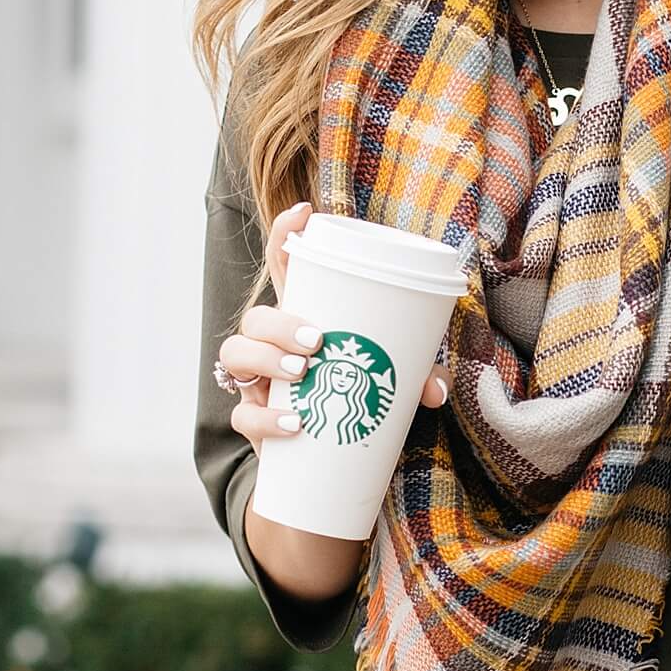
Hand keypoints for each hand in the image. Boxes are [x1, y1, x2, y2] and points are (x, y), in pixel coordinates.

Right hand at [217, 201, 449, 457]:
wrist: (334, 459)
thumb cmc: (360, 401)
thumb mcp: (393, 383)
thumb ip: (417, 380)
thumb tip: (435, 389)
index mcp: (304, 318)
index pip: (284, 268)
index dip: (286, 235)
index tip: (305, 211)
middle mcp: (271, 345)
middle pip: (255, 315)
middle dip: (280, 322)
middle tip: (317, 341)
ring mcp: (257, 381)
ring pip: (235, 353)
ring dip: (265, 357)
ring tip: (301, 371)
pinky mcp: (253, 420)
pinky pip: (244, 415)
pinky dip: (267, 418)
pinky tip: (295, 423)